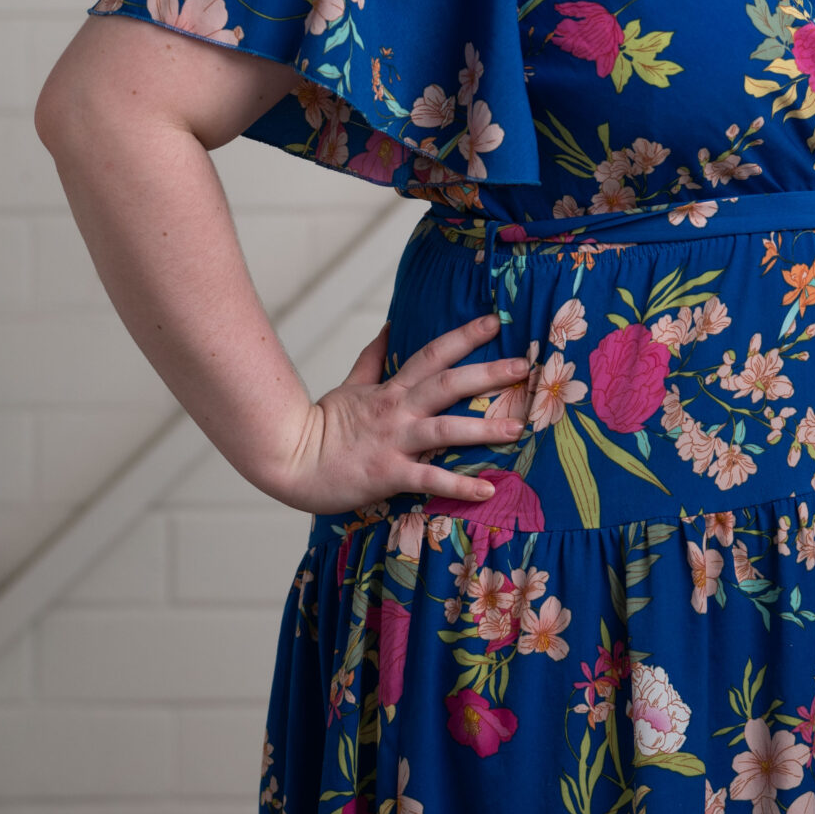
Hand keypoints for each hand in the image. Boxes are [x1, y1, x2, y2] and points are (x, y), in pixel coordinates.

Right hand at [263, 314, 531, 514]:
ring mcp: (393, 441)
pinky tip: (487, 491)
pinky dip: (458, 486)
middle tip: (524, 366)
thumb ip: (372, 360)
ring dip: (483, 428)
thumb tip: (388, 328)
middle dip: (488, 373)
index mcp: (391, 389)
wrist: (289, 460)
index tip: (494, 322)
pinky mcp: (387, 473)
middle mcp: (397, 410)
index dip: (464, 336)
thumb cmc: (319, 426)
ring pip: (445, 429)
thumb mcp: (348, 386)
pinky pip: (429, 479)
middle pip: (448, 384)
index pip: (432, 354)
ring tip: (517, 428)